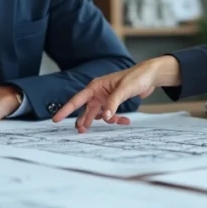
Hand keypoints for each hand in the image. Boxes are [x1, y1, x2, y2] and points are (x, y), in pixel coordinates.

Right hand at [52, 55, 181, 132]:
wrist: (150, 76)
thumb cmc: (136, 77)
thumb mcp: (124, 90)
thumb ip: (113, 103)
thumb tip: (104, 117)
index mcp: (96, 86)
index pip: (77, 100)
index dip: (66, 110)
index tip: (56, 119)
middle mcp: (99, 92)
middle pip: (86, 110)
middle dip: (85, 120)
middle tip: (81, 132)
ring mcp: (106, 98)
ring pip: (99, 114)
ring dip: (105, 120)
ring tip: (113, 123)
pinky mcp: (114, 102)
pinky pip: (110, 114)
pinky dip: (116, 119)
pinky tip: (125, 120)